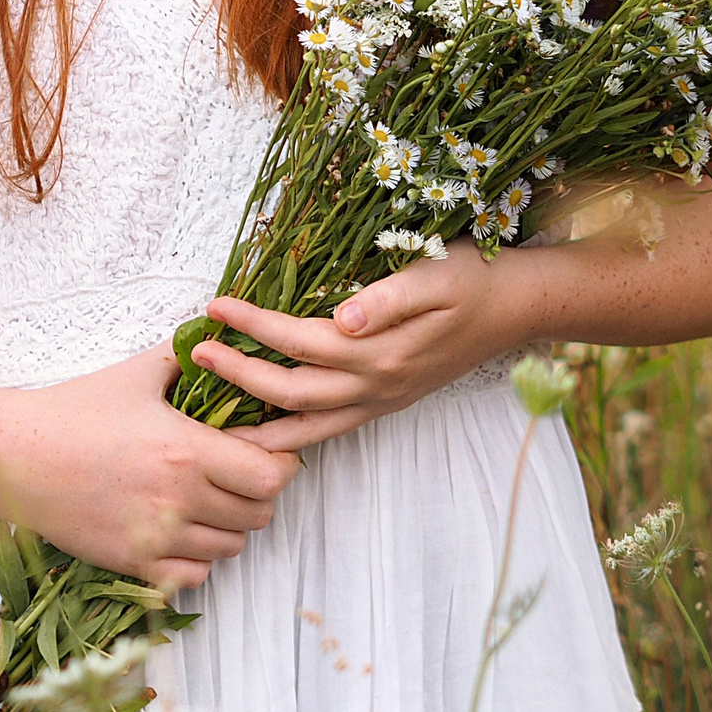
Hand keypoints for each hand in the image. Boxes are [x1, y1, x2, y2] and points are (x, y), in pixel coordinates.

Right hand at [0, 345, 300, 591]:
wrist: (13, 455)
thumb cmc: (74, 409)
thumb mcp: (136, 373)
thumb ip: (185, 355)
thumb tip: (219, 330)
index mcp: (187, 450)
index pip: (272, 475)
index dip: (279, 463)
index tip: (265, 449)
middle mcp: (178, 500)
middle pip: (258, 514)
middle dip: (257, 492)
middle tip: (238, 472)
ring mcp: (155, 538)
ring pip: (230, 547)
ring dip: (229, 524)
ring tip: (209, 498)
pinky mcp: (132, 563)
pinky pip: (193, 576)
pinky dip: (197, 557)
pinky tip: (181, 528)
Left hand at [196, 239, 524, 455]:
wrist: (514, 308)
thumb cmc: (471, 279)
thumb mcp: (436, 275)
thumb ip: (389, 298)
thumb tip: (343, 317)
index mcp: (380, 350)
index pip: (299, 339)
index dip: (253, 324)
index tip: (215, 306)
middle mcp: (375, 385)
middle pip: (291, 390)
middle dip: (239, 376)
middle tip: (196, 357)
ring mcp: (380, 400)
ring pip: (307, 427)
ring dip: (257, 425)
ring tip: (211, 426)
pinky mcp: (385, 404)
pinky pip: (328, 431)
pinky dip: (290, 436)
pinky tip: (264, 432)